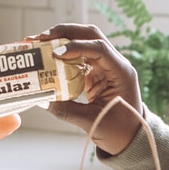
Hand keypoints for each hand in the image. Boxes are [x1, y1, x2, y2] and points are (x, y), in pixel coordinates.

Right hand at [29, 24, 143, 155]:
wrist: (131, 137)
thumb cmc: (118, 131)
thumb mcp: (92, 122)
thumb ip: (67, 110)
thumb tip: (42, 99)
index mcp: (121, 72)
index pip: (99, 49)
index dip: (77, 47)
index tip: (56, 53)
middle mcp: (115, 63)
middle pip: (91, 35)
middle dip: (64, 32)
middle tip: (39, 38)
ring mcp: (106, 65)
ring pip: (84, 40)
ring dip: (61, 38)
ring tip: (37, 42)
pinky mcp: (97, 70)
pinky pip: (78, 54)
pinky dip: (62, 53)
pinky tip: (45, 56)